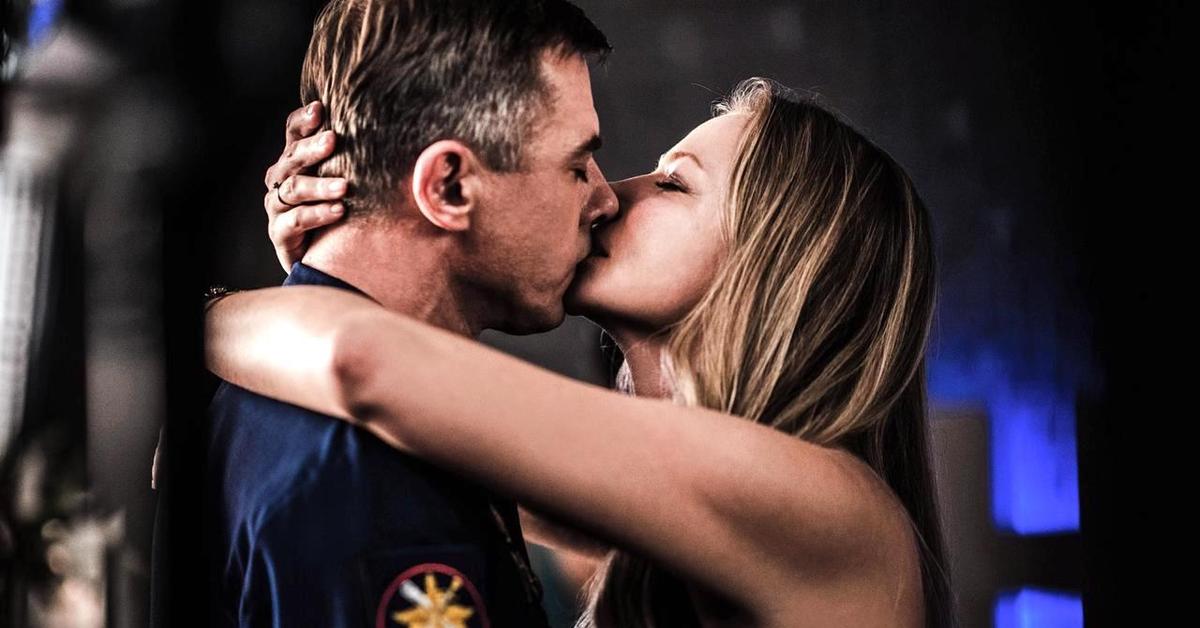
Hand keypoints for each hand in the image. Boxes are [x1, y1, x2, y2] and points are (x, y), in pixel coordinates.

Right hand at [263, 101, 347, 272]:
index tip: (320, 108)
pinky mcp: (280, 233)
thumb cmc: (339, 213)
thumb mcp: (347, 182)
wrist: (323, 260)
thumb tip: (395, 134)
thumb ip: (358, 160)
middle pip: (292, 157)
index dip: (303, 120)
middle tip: (333, 141)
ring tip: (344, 187)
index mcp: (296, 161)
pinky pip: (294, 221)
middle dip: (312, 148)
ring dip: (318, 185)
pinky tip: (338, 211)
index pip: (293, 133)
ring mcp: (277, 206)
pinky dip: (316, 215)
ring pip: (292, 189)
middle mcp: (282, 178)